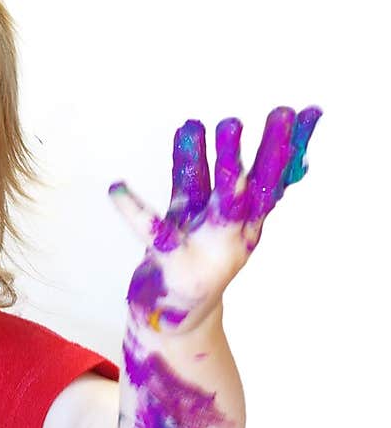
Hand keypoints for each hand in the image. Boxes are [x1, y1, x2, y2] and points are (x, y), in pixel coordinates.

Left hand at [109, 106, 321, 333]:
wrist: (173, 318)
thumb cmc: (190, 257)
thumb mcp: (202, 213)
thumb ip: (205, 172)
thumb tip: (206, 126)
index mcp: (245, 221)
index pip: (274, 177)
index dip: (291, 145)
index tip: (309, 110)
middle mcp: (233, 234)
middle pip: (256, 187)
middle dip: (270, 150)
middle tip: (281, 111)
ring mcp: (207, 249)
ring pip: (218, 202)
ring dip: (218, 163)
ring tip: (199, 122)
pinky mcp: (173, 264)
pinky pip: (154, 232)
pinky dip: (134, 210)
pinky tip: (116, 188)